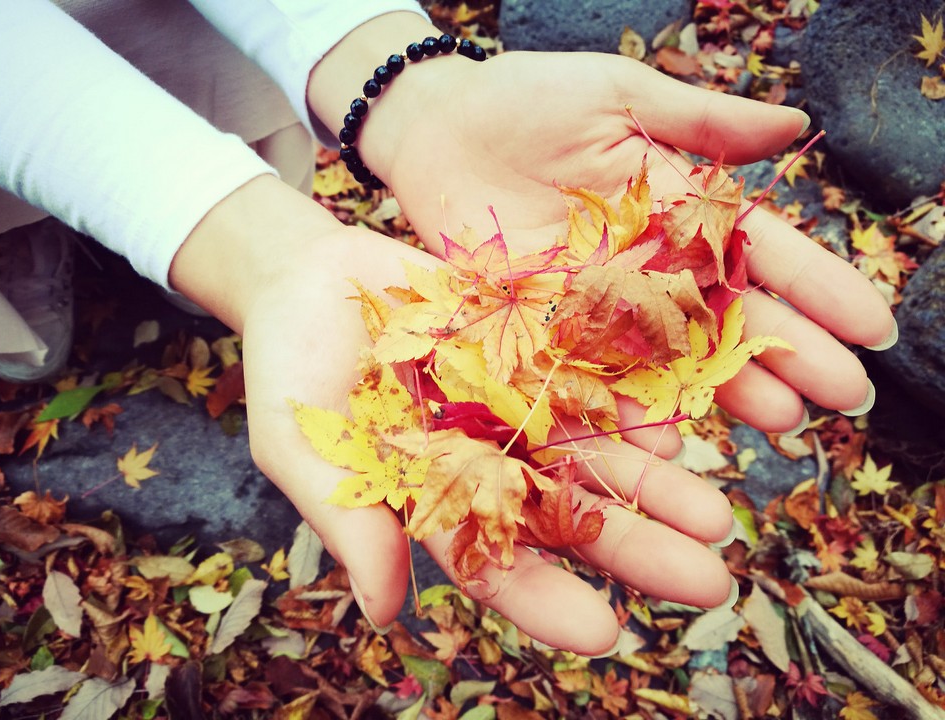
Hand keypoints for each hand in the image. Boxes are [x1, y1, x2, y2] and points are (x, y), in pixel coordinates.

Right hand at [171, 177, 734, 654]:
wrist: (310, 277)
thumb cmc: (288, 367)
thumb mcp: (300, 443)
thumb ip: (348, 517)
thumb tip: (385, 614)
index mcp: (434, 499)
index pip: (494, 564)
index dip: (546, 599)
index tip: (605, 634)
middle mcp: (488, 459)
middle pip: (568, 514)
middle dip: (636, 549)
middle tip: (708, 585)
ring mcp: (514, 402)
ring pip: (596, 451)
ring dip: (656, 484)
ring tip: (717, 515)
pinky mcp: (530, 342)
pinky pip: (589, 372)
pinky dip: (630, 398)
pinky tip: (676, 425)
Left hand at [359, 50, 893, 434]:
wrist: (438, 125)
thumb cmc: (527, 97)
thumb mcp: (619, 96)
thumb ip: (700, 119)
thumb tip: (798, 125)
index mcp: (676, 209)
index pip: (762, 252)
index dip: (819, 289)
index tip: (873, 326)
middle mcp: (647, 265)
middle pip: (728, 315)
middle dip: (789, 353)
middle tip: (844, 397)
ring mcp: (596, 302)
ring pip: (671, 354)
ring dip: (725, 389)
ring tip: (780, 421)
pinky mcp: (541, 325)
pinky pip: (590, 371)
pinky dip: (626, 405)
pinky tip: (667, 435)